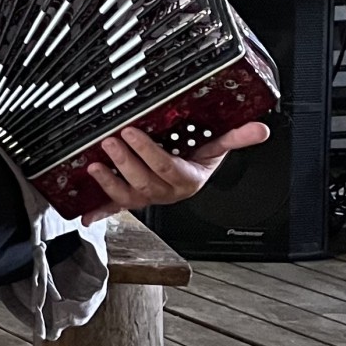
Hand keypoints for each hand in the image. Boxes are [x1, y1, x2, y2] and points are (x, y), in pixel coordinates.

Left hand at [80, 121, 270, 224]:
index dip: (148, 152)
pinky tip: (85, 216)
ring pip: (129, 196)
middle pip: (145, 182)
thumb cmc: (199, 158)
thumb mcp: (217, 146)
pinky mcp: (130, 200)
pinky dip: (99, 213)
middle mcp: (166, 192)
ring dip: (109, 183)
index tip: (132, 132)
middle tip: (110, 141)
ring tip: (95, 165)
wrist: (191, 176)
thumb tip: (260, 129)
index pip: (167, 168)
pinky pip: (114, 210)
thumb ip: (236, 137)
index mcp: (187, 180)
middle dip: (125, 162)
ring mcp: (147, 197)